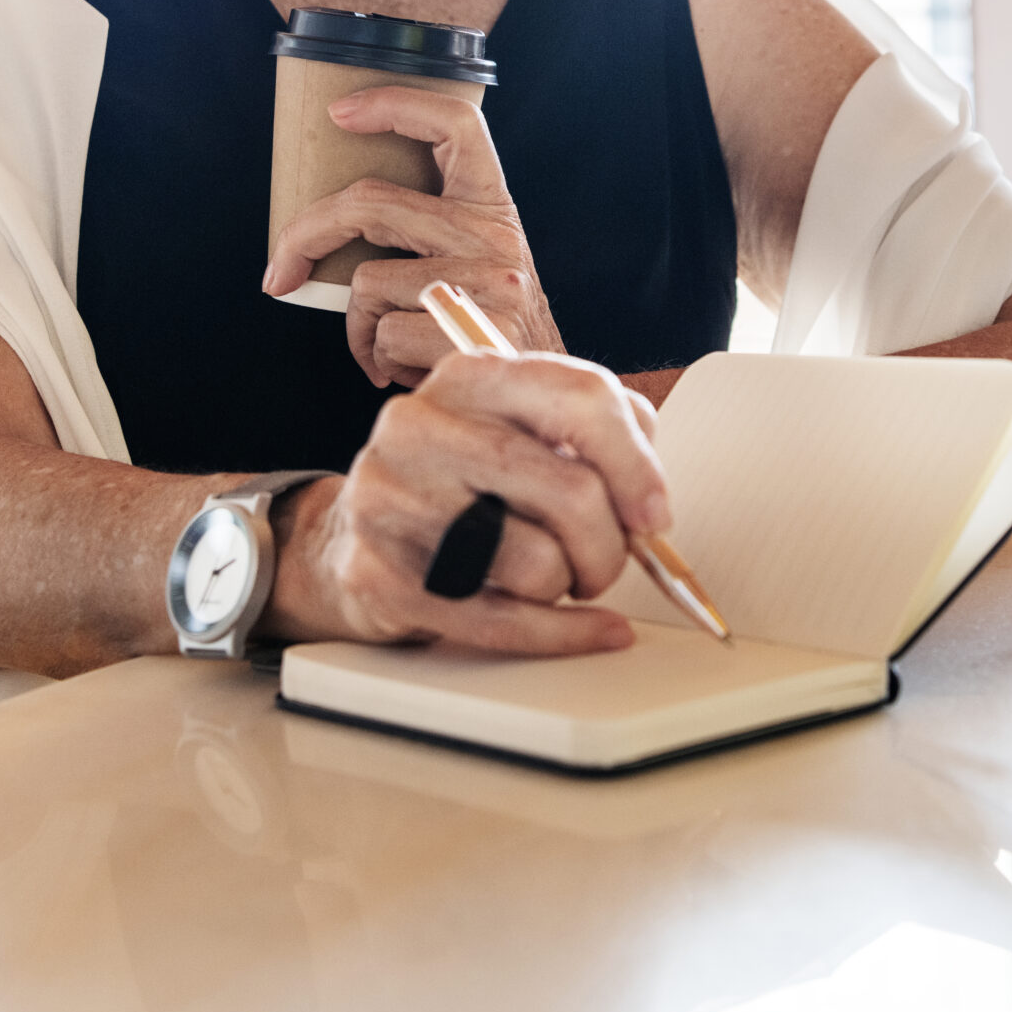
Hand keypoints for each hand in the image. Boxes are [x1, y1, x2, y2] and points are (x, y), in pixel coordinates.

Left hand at [263, 85, 564, 388]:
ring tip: (388, 348)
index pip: (457, 124)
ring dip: (360, 326)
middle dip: (306, 234)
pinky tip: (408, 369)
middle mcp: (495, 235)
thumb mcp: (480, 266)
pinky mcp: (470, 330)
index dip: (396, 104)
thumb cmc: (492, 331)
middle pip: (372, 202)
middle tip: (279, 272)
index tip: (340, 112)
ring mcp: (488, 282)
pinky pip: (382, 334)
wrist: (540, 397)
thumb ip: (429, 236)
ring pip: (368, 282)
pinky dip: (378, 359)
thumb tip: (331, 230)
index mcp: (493, 208)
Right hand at [263, 350, 668, 654]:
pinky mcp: (377, 574)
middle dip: (612, 546)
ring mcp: (390, 498)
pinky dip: (563, 634)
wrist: (356, 540)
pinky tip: (590, 630)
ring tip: (548, 577)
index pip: (580, 397)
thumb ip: (598, 438)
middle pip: (571, 491)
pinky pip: (503, 622)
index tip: (655, 514)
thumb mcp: (526, 434)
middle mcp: (421, 425)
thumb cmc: (464, 487)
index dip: (637, 464)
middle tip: (607, 562)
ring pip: (539, 563)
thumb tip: (650, 500)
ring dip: (567, 586)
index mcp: (471, 377)